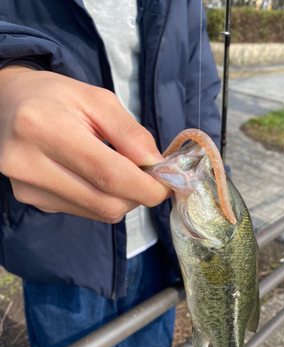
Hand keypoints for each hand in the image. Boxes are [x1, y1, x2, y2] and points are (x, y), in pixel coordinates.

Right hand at [0, 66, 170, 222]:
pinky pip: (86, 212)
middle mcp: (29, 165)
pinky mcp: (34, 201)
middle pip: (106, 202)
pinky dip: (103, 199)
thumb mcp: (96, 99)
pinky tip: (94, 177)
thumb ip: (130, 133)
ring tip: (118, 170)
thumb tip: (156, 166)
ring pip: (99, 212)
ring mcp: (29, 189)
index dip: (146, 187)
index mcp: (43, 128)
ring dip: (122, 198)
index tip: (167, 185)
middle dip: (138, 195)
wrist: (7, 105)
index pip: (109, 174)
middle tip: (148, 177)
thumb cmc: (53, 97)